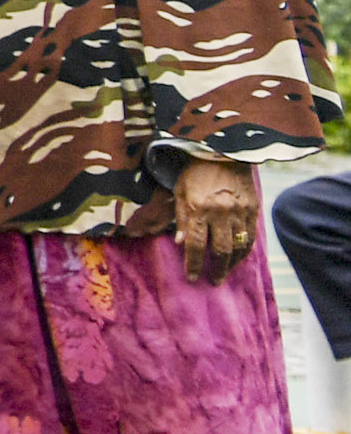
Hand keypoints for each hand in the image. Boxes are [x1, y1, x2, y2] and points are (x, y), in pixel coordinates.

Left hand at [174, 158, 261, 282]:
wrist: (224, 152)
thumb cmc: (195, 172)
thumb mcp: (180, 191)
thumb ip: (181, 218)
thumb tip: (181, 244)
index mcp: (198, 208)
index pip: (195, 244)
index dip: (193, 264)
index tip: (191, 277)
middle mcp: (220, 212)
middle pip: (220, 250)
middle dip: (216, 269)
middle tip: (213, 281)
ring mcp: (239, 212)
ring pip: (239, 247)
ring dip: (232, 264)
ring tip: (224, 272)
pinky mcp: (253, 210)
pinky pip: (251, 237)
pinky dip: (244, 251)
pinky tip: (237, 258)